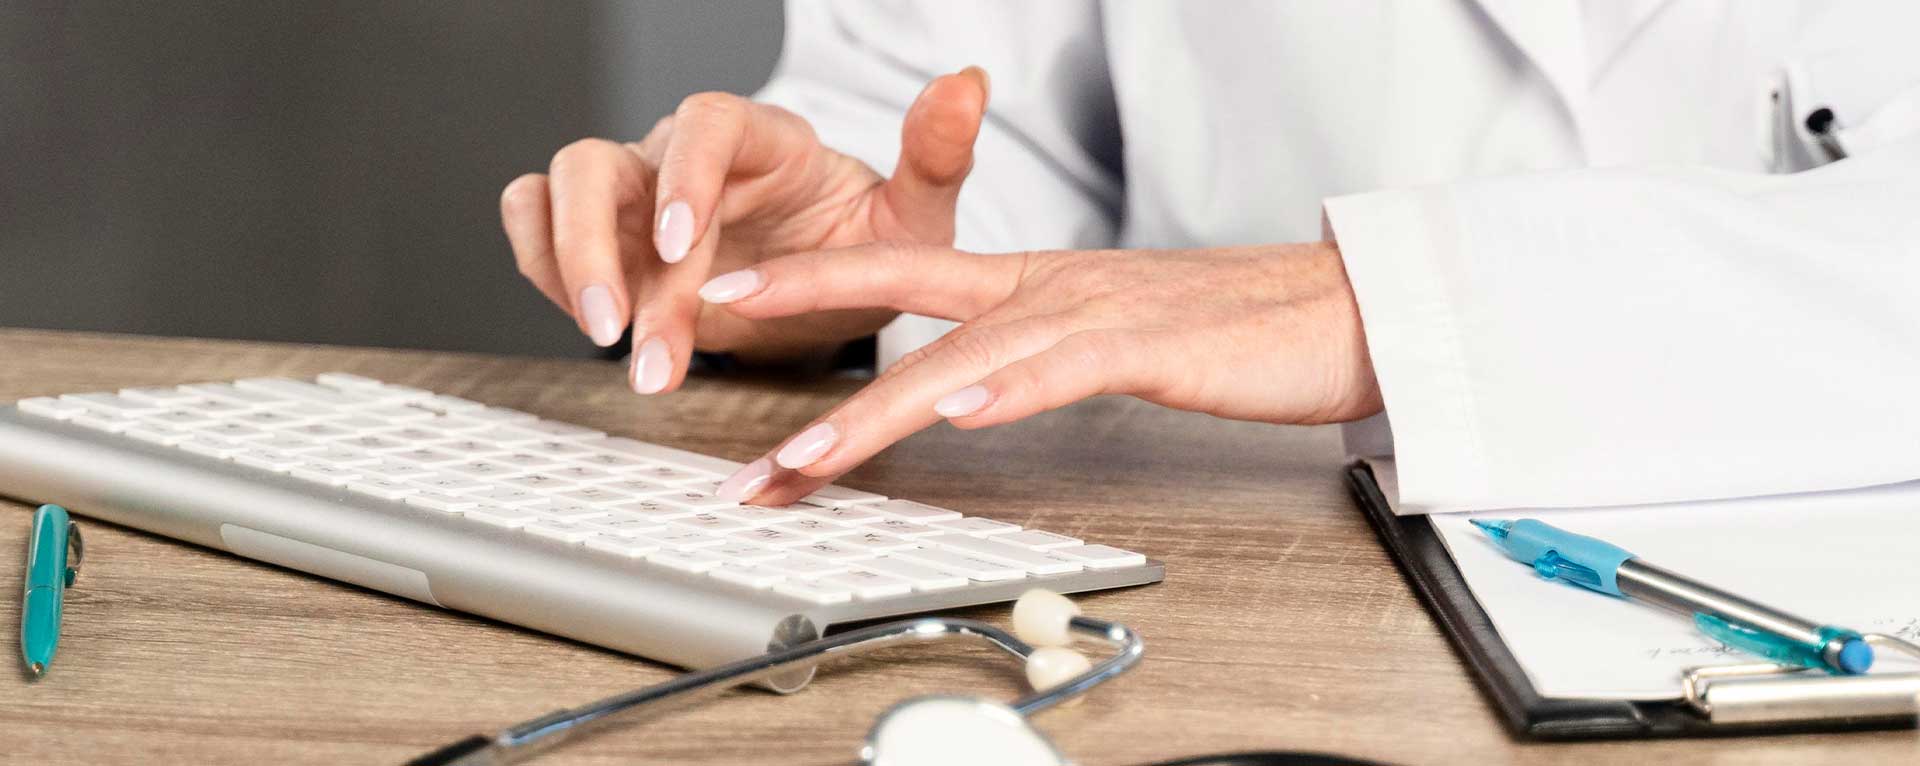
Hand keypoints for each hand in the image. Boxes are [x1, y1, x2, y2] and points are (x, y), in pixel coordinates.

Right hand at [500, 68, 990, 391]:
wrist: (828, 295)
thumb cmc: (861, 246)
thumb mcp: (913, 217)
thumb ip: (935, 156)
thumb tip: (966, 87)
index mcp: (758, 139)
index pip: (703, 124)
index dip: (682, 176)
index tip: (680, 243)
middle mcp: (680, 159)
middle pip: (600, 162)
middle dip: (602, 248)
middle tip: (626, 330)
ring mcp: (631, 199)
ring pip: (554, 193)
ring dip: (567, 267)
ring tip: (612, 343)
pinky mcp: (602, 243)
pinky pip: (538, 232)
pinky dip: (544, 268)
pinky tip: (592, 326)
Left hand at [702, 242, 1384, 504]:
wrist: (1341, 310)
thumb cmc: (1232, 333)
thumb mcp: (1109, 337)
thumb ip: (1032, 358)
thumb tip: (967, 390)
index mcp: (1035, 281)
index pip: (902, 268)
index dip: (813, 274)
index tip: (732, 293)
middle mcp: (1051, 286)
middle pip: (905, 290)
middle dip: (801, 305)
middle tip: (710, 325)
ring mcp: (1099, 311)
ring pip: (966, 351)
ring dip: (879, 407)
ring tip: (806, 455)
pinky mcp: (1156, 347)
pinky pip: (1068, 368)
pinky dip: (1009, 390)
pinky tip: (958, 413)